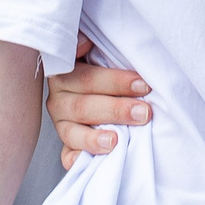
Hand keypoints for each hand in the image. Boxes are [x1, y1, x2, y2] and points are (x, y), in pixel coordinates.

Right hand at [48, 41, 152, 169]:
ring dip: (94, 138)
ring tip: (116, 141)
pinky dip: (76, 160)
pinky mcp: (67, 146)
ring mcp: (62, 124)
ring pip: (73, 133)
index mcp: (66, 73)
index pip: (86, 78)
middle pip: (83, 106)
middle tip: (145, 113)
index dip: (114, 81)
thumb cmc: (107, 67)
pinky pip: (67, 156)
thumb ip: (88, 45)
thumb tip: (84, 42)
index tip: (143, 84)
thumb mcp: (101, 51)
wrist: (106, 90)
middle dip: (116, 109)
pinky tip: (88, 163)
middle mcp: (59, 99)